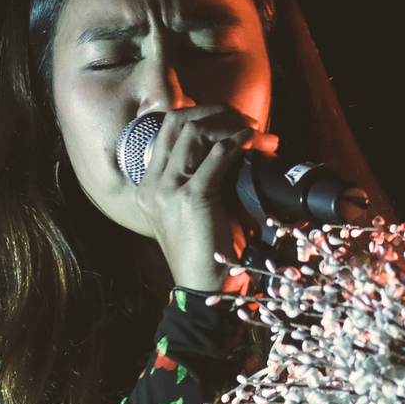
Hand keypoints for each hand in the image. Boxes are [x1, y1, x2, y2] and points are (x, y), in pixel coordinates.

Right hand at [132, 106, 277, 291]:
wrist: (201, 291)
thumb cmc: (206, 254)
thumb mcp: (195, 211)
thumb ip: (201, 179)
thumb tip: (231, 147)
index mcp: (148, 187)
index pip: (167, 130)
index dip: (200, 116)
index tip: (230, 122)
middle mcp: (152, 184)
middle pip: (178, 122)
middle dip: (215, 112)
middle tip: (245, 121)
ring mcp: (168, 190)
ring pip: (196, 132)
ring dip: (230, 125)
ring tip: (256, 132)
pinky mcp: (191, 197)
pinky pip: (218, 154)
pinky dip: (239, 142)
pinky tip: (255, 142)